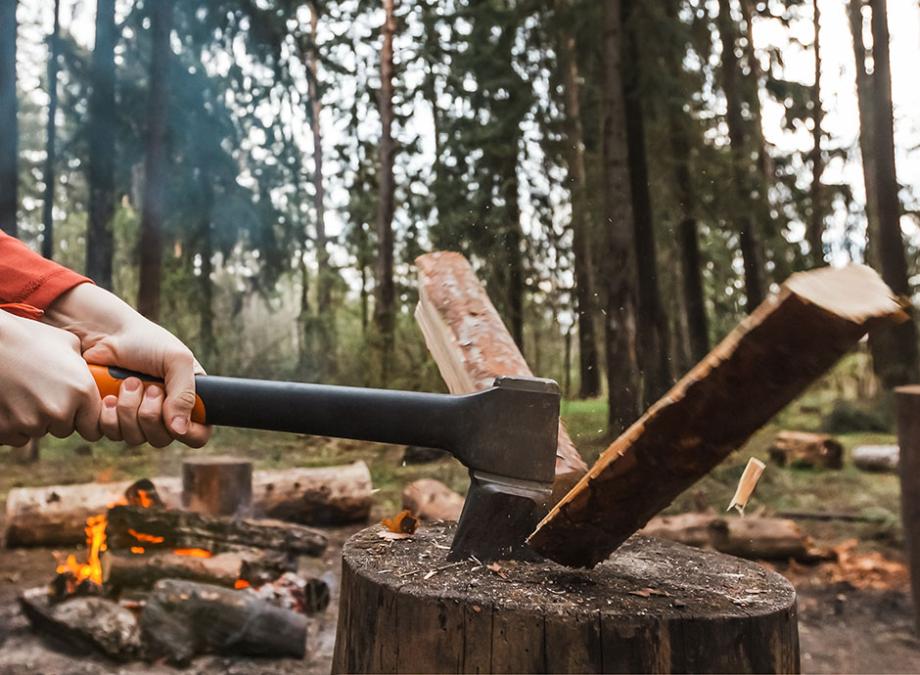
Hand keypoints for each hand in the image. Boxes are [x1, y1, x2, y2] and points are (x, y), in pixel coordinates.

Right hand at [0, 311, 102, 445]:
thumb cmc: (28, 337)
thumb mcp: (68, 345)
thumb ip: (85, 370)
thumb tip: (97, 380)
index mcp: (82, 391)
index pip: (93, 428)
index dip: (84, 420)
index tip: (76, 413)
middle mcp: (60, 411)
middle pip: (64, 429)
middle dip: (57, 417)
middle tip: (42, 393)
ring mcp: (30, 422)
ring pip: (38, 431)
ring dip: (33, 419)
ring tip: (22, 391)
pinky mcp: (5, 429)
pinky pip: (15, 435)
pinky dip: (12, 424)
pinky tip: (8, 400)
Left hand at [44, 284, 210, 447]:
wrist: (105, 333)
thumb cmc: (146, 341)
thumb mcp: (177, 360)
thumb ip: (185, 395)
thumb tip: (179, 430)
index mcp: (187, 400)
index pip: (198, 435)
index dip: (189, 433)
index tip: (175, 418)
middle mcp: (163, 414)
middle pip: (163, 439)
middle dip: (151, 414)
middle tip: (149, 388)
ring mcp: (136, 419)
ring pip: (135, 438)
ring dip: (129, 410)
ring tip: (127, 383)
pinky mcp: (111, 419)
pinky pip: (112, 434)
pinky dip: (109, 416)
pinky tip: (109, 396)